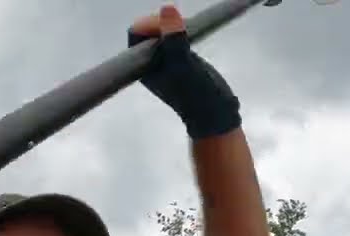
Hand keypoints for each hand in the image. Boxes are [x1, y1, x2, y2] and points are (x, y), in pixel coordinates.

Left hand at [127, 4, 241, 139]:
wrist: (214, 112)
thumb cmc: (194, 93)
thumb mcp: (184, 63)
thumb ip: (174, 38)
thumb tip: (167, 10)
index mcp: (143, 66)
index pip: (135, 35)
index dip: (149, 25)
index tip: (166, 26)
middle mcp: (150, 62)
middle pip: (148, 30)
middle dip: (163, 23)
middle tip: (180, 27)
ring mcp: (165, 60)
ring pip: (163, 32)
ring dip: (173, 26)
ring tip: (188, 30)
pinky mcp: (180, 58)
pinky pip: (176, 37)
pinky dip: (183, 30)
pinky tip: (194, 31)